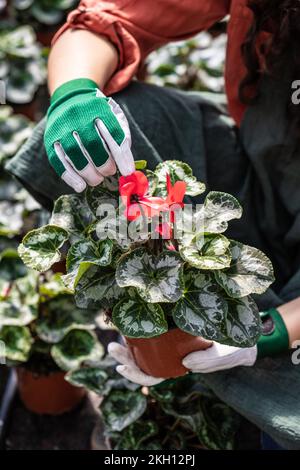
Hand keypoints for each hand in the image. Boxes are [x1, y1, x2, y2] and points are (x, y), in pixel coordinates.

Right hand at [44, 78, 134, 191]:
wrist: (70, 97)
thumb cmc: (98, 115)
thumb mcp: (113, 118)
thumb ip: (122, 139)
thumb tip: (128, 170)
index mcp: (97, 107)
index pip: (112, 132)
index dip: (121, 155)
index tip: (127, 172)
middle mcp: (77, 114)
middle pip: (92, 142)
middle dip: (103, 163)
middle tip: (109, 172)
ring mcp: (61, 126)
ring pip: (74, 152)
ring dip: (87, 172)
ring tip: (97, 180)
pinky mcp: (50, 138)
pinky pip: (58, 159)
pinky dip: (69, 176)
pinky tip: (80, 186)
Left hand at [108, 341, 256, 385]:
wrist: (243, 335)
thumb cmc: (233, 347)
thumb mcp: (224, 353)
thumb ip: (208, 360)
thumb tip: (186, 363)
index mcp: (180, 366)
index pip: (154, 376)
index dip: (138, 374)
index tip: (122, 367)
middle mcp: (172, 357)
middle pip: (144, 363)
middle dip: (126, 358)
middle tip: (111, 347)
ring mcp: (171, 345)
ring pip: (145, 351)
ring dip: (128, 346)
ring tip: (114, 338)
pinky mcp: (174, 331)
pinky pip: (154, 335)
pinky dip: (140, 332)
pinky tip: (130, 324)